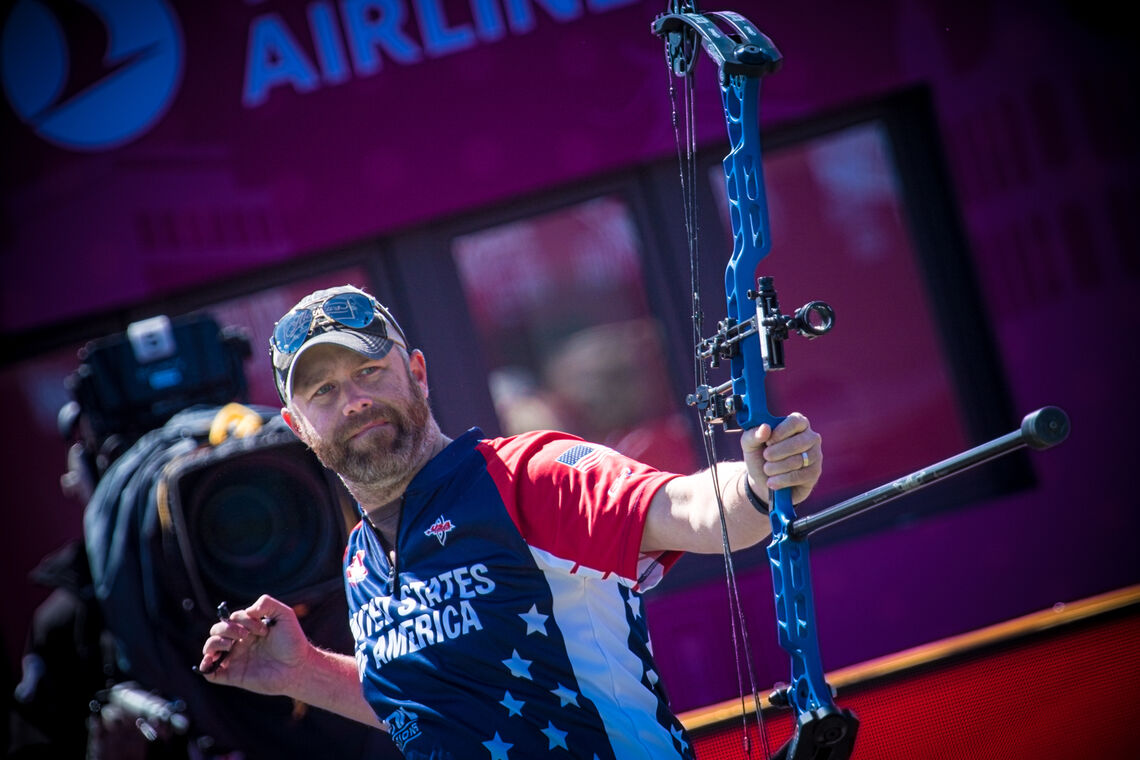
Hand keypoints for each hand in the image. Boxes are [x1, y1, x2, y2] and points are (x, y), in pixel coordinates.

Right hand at [197, 595, 311, 695]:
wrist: (299, 667)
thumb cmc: (293, 642)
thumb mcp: (285, 615)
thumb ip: (267, 603)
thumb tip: (247, 611)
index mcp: (248, 628)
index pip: (233, 618)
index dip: (244, 620)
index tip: (263, 629)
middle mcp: (239, 642)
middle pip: (217, 630)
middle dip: (226, 628)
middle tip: (245, 635)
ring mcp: (235, 659)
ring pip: (209, 648)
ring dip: (214, 643)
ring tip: (229, 645)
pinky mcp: (233, 676)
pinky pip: (210, 673)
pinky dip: (205, 666)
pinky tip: (212, 660)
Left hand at [741, 412, 821, 504]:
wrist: (762, 482)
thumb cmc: (759, 457)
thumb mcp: (750, 445)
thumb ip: (753, 434)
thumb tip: (765, 428)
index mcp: (797, 424)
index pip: (796, 421)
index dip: (781, 431)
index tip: (768, 441)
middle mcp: (810, 437)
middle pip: (800, 442)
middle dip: (778, 452)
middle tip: (766, 456)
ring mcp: (815, 455)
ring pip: (798, 460)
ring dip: (777, 467)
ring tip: (767, 470)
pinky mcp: (814, 473)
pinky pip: (800, 476)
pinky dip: (782, 480)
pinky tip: (772, 482)